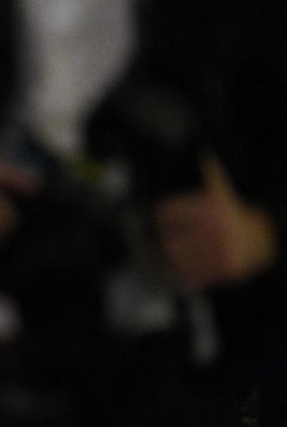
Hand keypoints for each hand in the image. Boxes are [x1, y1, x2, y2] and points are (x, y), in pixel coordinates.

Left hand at [154, 156, 276, 291]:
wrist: (264, 240)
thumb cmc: (231, 215)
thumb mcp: (221, 191)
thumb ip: (208, 173)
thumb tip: (202, 150)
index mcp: (213, 209)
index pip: (165, 213)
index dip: (162, 215)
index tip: (163, 218)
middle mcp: (217, 231)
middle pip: (167, 241)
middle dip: (163, 239)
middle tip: (164, 237)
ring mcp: (221, 252)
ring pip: (175, 260)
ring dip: (170, 258)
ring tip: (175, 251)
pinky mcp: (225, 270)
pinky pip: (189, 277)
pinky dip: (182, 274)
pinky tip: (185, 265)